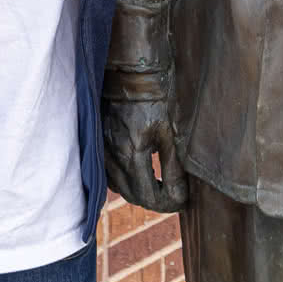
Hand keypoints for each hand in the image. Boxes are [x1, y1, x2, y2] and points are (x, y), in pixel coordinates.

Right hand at [102, 97, 188, 212]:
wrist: (130, 78)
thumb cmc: (154, 101)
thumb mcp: (168, 132)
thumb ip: (172, 166)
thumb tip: (179, 194)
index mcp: (132, 154)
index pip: (149, 197)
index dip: (169, 203)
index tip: (183, 200)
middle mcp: (113, 158)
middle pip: (134, 198)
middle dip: (157, 201)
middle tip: (176, 195)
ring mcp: (103, 153)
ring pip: (121, 189)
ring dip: (141, 193)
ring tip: (161, 186)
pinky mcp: (99, 148)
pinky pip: (111, 177)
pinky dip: (126, 183)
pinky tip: (140, 174)